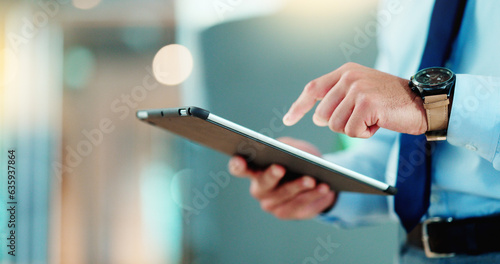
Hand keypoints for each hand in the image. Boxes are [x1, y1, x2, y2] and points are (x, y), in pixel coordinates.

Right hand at [228, 137, 335, 218]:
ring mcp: (273, 204)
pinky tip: (324, 188)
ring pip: (285, 196)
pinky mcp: (289, 214)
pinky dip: (313, 196)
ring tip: (311, 179)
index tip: (239, 159)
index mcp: (254, 170)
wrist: (319, 178)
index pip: (239, 169)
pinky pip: (301, 206)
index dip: (237, 165)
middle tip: (280, 168)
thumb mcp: (295, 147)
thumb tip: (286, 149)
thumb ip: (289, 146)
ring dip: (298, 187)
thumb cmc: (300, 159)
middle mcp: (259, 190)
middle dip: (271, 175)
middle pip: (262, 184)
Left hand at [283, 62, 426, 137]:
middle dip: (339, 124)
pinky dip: (365, 133)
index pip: (313, 88)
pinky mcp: (366, 104)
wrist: (422, 102)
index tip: (288, 119)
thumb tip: (317, 118)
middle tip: (361, 118)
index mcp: (346, 71)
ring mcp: (358, 89)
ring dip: (354, 129)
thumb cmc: (391, 101)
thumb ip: (338, 99)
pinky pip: (351, 131)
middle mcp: (349, 77)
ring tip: (372, 118)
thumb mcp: (362, 92)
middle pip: (323, 115)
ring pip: (336, 125)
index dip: (299, 106)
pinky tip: (378, 122)